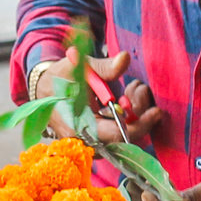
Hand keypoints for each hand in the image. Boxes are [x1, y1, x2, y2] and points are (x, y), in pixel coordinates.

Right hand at [33, 47, 165, 141]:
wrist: (44, 89)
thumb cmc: (60, 77)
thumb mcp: (78, 67)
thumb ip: (103, 66)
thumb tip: (125, 58)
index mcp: (78, 127)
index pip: (117, 135)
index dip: (139, 124)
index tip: (155, 111)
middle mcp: (86, 141)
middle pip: (125, 138)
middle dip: (138, 114)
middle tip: (139, 89)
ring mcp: (91, 143)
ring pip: (124, 136)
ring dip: (134, 114)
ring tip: (133, 89)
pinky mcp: (96, 139)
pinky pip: (119, 133)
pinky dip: (127, 117)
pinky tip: (126, 98)